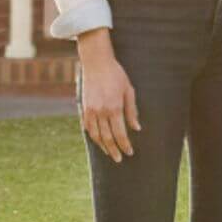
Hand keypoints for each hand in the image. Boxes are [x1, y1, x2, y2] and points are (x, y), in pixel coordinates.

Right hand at [76, 30, 138, 161]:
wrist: (96, 62)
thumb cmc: (116, 74)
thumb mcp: (129, 90)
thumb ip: (132, 111)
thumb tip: (136, 128)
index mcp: (114, 108)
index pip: (120, 134)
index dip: (125, 145)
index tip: (129, 153)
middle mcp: (101, 111)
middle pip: (107, 138)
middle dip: (114, 150)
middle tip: (119, 159)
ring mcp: (90, 110)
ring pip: (96, 135)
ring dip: (102, 146)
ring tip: (109, 153)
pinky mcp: (84, 107)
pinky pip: (87, 126)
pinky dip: (92, 135)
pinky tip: (98, 140)